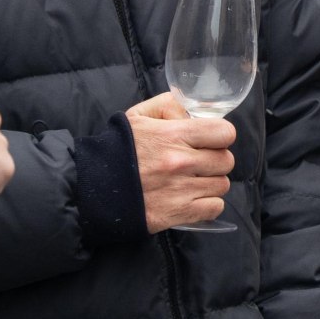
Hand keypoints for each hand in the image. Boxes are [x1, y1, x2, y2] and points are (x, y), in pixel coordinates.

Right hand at [127, 92, 235, 232]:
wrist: (93, 188)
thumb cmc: (117, 149)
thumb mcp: (138, 116)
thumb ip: (169, 105)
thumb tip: (193, 112)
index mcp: (173, 135)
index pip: (224, 133)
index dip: (220, 136)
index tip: (209, 140)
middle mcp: (182, 163)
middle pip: (226, 160)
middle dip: (215, 160)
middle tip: (198, 162)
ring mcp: (182, 190)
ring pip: (222, 185)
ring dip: (211, 182)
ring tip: (192, 180)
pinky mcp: (179, 213)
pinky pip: (215, 207)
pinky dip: (208, 204)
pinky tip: (192, 198)